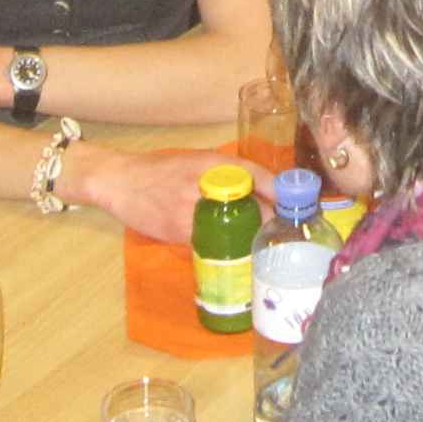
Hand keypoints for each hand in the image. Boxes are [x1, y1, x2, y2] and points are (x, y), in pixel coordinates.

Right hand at [66, 145, 276, 243]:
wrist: (121, 181)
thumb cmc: (163, 170)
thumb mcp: (200, 162)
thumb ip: (230, 174)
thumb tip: (267, 190)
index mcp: (216, 163)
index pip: (260, 177)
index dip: (283, 194)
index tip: (301, 207)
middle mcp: (209, 183)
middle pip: (255, 207)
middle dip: (272, 223)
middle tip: (285, 235)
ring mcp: (194, 209)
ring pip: (236, 231)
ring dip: (252, 242)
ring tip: (266, 251)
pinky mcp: (180, 232)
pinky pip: (212, 245)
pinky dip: (226, 253)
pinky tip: (236, 259)